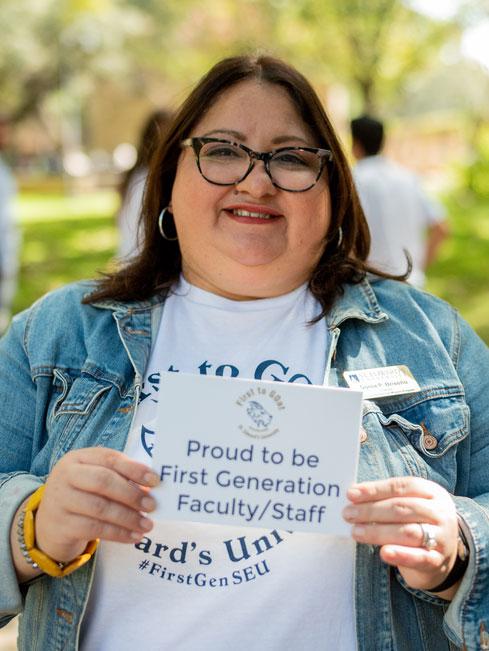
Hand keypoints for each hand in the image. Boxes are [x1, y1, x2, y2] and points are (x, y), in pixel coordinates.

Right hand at [35, 448, 159, 562]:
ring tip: (147, 525)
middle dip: (131, 494)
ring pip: (100, 507)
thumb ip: (119, 477)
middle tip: (152, 505)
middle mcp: (66, 475)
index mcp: (78, 458)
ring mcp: (60, 500)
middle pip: (103, 481)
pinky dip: (118, 534)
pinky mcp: (61, 525)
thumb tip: (151, 487)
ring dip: (128, 517)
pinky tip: (133, 537)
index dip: (134, 469)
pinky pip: (94, 529)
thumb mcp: (95, 479)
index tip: (155, 481)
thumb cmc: (82, 496)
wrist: (47, 525)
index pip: (109, 458)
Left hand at [342, 477, 458, 591]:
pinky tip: (383, 553)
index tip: (351, 494)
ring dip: (378, 532)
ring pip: (408, 532)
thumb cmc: (417, 522)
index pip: (402, 486)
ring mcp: (442, 537)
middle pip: (403, 508)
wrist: (445, 555)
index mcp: (433, 492)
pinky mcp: (438, 561)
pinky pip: (419, 558)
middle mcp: (440, 513)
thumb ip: (386, 498)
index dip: (375, 489)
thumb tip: (353, 495)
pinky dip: (400, 555)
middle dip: (372, 511)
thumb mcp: (409, 504)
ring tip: (356, 532)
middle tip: (348, 514)